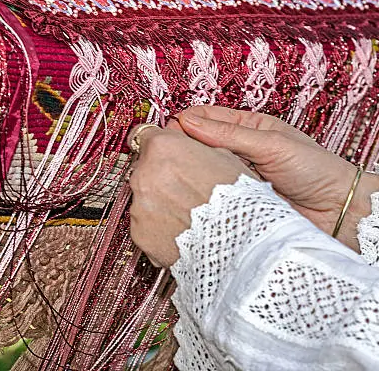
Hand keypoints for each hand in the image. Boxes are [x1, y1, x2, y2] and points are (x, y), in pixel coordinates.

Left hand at [128, 124, 253, 267]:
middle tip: (187, 188)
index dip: (159, 145)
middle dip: (162, 176)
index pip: (145, 135)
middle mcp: (144, 174)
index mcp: (162, 148)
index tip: (164, 152)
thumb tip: (190, 146)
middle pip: (145, 168)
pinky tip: (183, 230)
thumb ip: (196, 147)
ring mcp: (139, 205)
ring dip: (161, 203)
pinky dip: (160, 228)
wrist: (239, 243)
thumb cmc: (237, 200)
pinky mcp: (139, 233)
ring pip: (145, 198)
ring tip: (190, 214)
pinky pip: (146, 225)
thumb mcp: (225, 157)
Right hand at [176, 106, 378, 251]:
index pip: (205, 118)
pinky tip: (192, 196)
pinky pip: (213, 197)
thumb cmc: (315, 169)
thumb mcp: (272, 144)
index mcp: (248, 128)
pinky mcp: (237, 203)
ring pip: (202, 172)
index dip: (183, 123)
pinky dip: (202, 195)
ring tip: (175, 177)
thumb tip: (187, 122)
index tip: (165, 134)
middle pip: (198, 145)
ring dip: (191, 174)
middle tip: (164, 157)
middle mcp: (238, 152)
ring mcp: (236, 179)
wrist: (337, 210)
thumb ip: (230, 135)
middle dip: (181, 149)